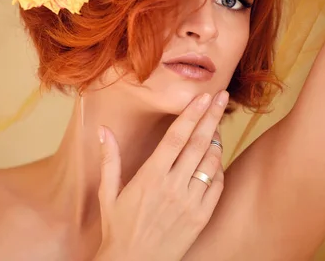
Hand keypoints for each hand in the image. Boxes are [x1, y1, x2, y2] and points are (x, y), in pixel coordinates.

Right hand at [94, 91, 228, 260]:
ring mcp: (190, 203)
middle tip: (221, 96)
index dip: (191, 114)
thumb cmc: (118, 228)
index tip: (202, 97)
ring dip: (215, 140)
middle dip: (211, 116)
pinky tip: (214, 157)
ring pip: (210, 162)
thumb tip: (103, 129)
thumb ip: (109, 159)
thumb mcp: (108, 193)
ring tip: (216, 124)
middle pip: (197, 143)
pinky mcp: (201, 217)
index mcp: (150, 177)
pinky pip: (217, 186)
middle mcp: (173, 187)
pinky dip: (218, 167)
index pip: (175, 137)